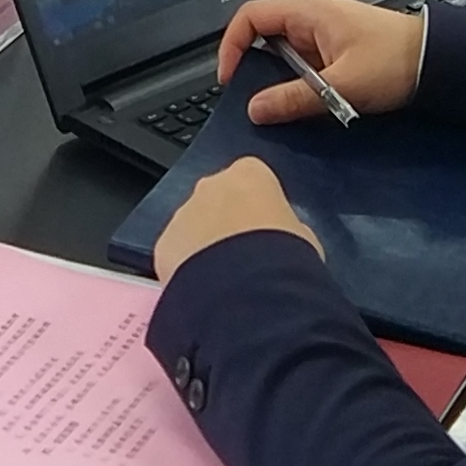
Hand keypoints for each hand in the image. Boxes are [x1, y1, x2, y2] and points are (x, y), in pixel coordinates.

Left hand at [152, 157, 320, 280]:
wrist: (249, 291)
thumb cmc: (285, 257)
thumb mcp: (302, 237)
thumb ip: (286, 226)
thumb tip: (279, 235)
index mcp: (249, 173)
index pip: (254, 179)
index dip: (260, 205)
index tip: (267, 229)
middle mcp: (210, 186)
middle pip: (217, 199)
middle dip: (226, 223)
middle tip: (243, 257)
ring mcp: (182, 214)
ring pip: (192, 227)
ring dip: (204, 247)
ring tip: (224, 280)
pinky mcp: (163, 246)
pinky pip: (176, 255)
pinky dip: (186, 269)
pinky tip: (204, 292)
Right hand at [214, 0, 426, 121]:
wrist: (437, 63)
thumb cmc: (397, 60)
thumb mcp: (341, 85)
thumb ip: (295, 98)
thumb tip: (257, 109)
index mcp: (310, 13)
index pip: (251, 16)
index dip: (232, 44)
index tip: (230, 76)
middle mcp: (313, 20)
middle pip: (264, 38)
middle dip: (255, 69)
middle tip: (254, 98)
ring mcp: (325, 37)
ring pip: (284, 56)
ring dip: (280, 81)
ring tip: (285, 107)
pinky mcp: (336, 54)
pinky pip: (304, 67)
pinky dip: (299, 86)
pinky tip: (307, 106)